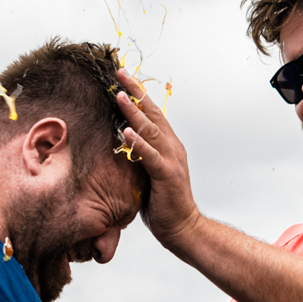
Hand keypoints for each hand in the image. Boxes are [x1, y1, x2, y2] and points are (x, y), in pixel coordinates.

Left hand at [111, 72, 200, 250]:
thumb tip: (118, 144)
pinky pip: (150, 156)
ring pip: (151, 130)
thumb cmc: (164, 204)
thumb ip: (138, 156)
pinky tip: (126, 131)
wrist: (184, 228)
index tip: (122, 77)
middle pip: (153, 113)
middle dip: (135, 92)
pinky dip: (138, 142)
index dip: (138, 94)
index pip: (152, 114)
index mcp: (168, 145)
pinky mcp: (167, 175)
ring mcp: (172, 160)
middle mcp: (172, 147)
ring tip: (118, 96)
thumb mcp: (148, 174)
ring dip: (134, 112)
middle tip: (119, 73)